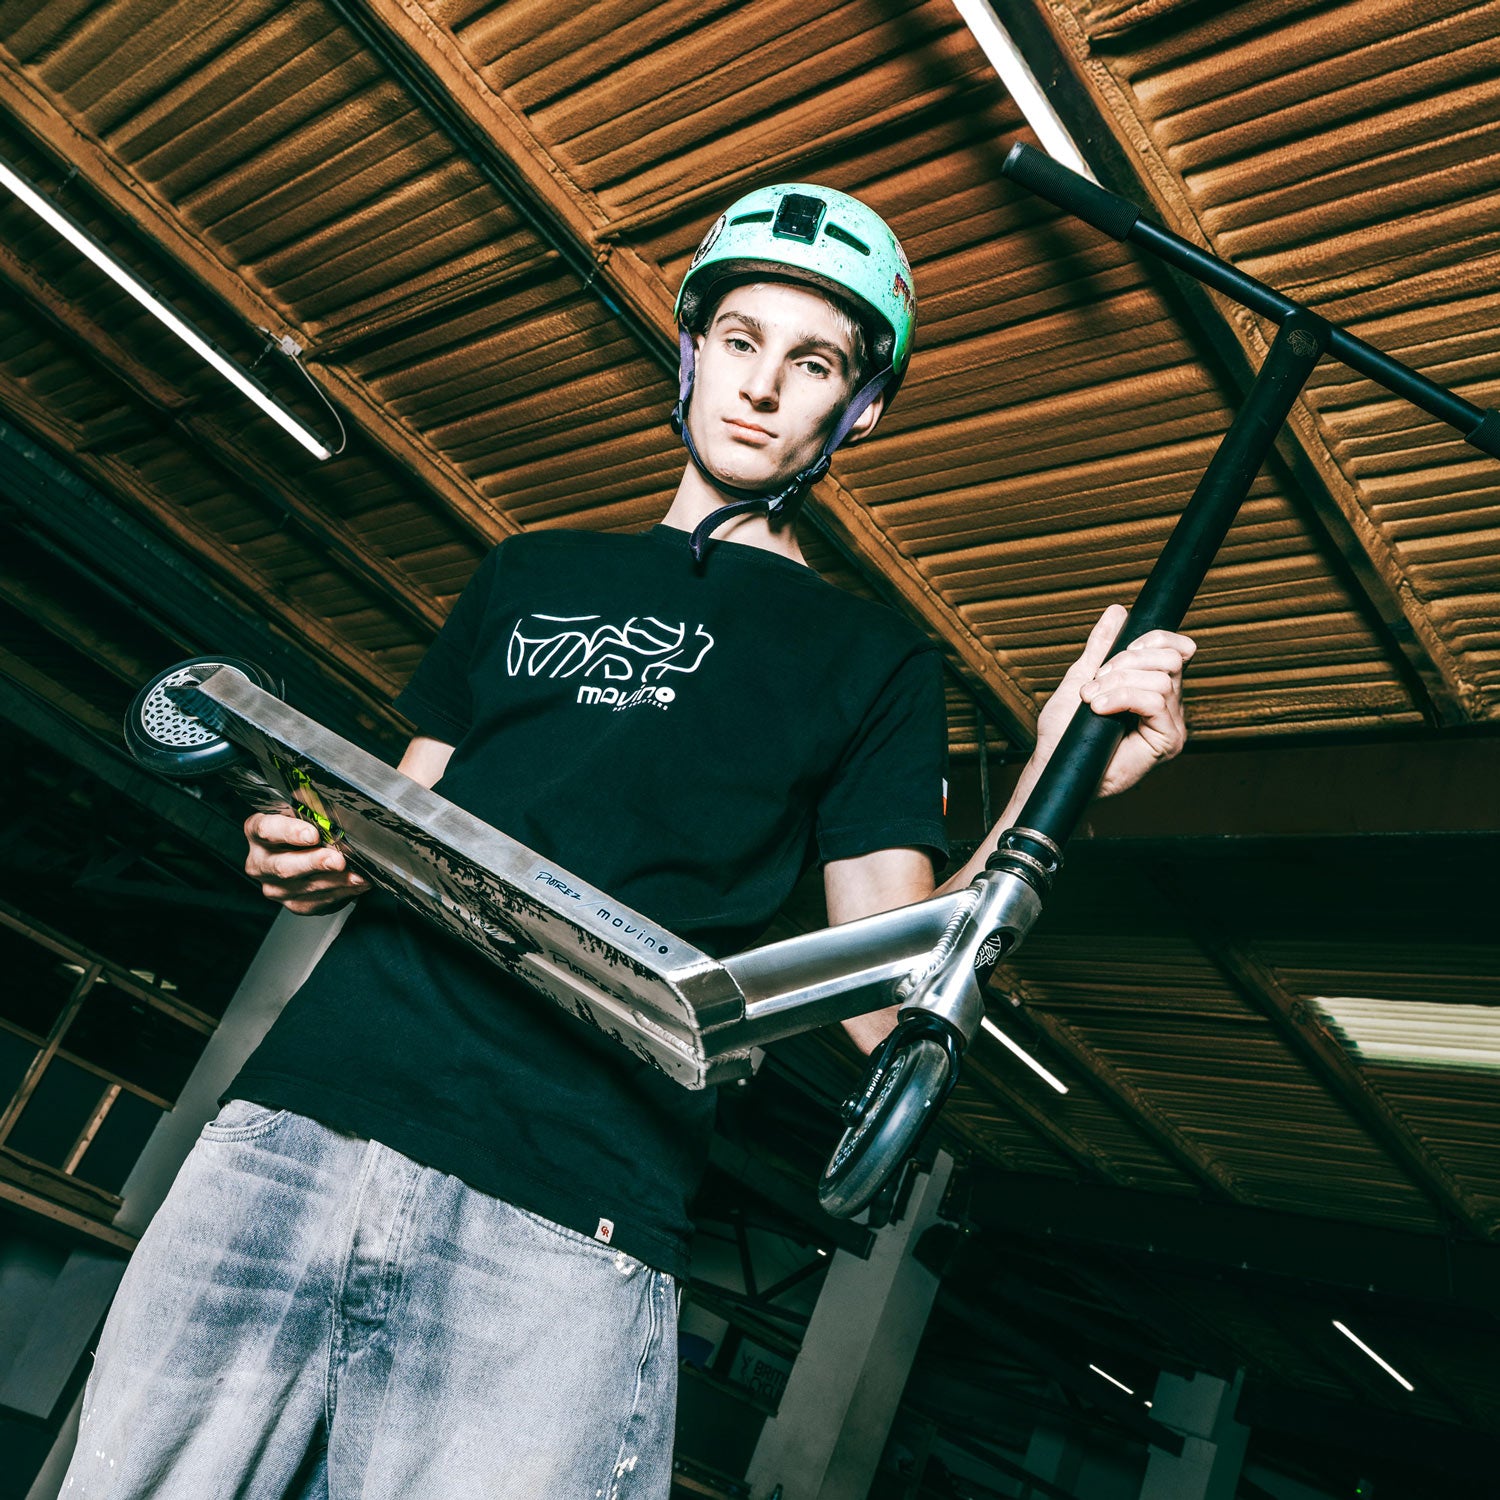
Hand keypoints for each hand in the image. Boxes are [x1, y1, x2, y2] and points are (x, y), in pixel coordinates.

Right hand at [244, 810, 368, 914]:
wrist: (300, 851)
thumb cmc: (302, 826)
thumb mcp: (303, 811)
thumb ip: (312, 807)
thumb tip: (332, 802)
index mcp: (257, 832)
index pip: (267, 830)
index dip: (290, 832)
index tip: (312, 834)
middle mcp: (260, 862)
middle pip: (284, 866)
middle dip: (315, 863)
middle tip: (338, 860)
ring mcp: (275, 887)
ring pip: (304, 887)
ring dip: (335, 881)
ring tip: (357, 875)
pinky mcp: (293, 903)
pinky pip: (317, 902)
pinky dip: (340, 893)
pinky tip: (356, 885)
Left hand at [1034, 605, 1194, 797]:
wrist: (1056, 763)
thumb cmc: (1066, 731)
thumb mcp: (1082, 677)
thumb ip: (1101, 647)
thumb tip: (1117, 612)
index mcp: (1152, 686)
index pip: (1175, 648)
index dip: (1154, 639)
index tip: (1121, 650)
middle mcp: (1168, 703)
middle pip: (1170, 659)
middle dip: (1126, 662)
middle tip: (1096, 681)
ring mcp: (1170, 722)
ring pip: (1160, 679)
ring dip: (1118, 683)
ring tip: (1092, 700)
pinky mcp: (1169, 740)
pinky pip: (1155, 702)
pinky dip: (1122, 698)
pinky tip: (1100, 709)